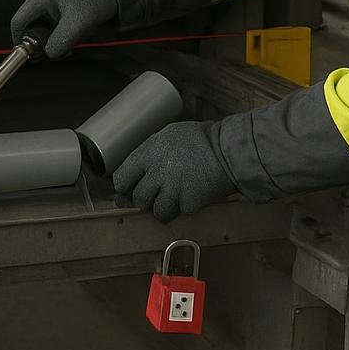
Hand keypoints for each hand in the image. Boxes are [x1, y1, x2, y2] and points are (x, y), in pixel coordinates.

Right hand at [10, 0, 119, 59]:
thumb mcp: (78, 22)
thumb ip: (62, 40)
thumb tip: (49, 54)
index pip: (18, 22)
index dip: (20, 41)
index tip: (30, 55)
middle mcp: (39, 0)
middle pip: (29, 30)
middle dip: (43, 43)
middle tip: (60, 47)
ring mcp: (47, 7)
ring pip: (41, 33)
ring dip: (54, 41)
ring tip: (72, 37)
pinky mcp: (55, 14)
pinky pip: (51, 32)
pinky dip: (60, 38)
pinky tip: (73, 35)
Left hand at [113, 121, 236, 222]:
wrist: (227, 149)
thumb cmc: (198, 139)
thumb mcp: (167, 136)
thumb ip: (148, 154)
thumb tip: (135, 172)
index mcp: (147, 155)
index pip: (122, 179)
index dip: (124, 187)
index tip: (127, 190)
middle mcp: (156, 174)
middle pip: (138, 199)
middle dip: (145, 200)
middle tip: (155, 195)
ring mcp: (173, 190)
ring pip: (157, 212)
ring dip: (164, 209)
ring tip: (174, 198)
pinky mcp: (189, 203)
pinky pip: (180, 213)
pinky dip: (185, 208)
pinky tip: (192, 195)